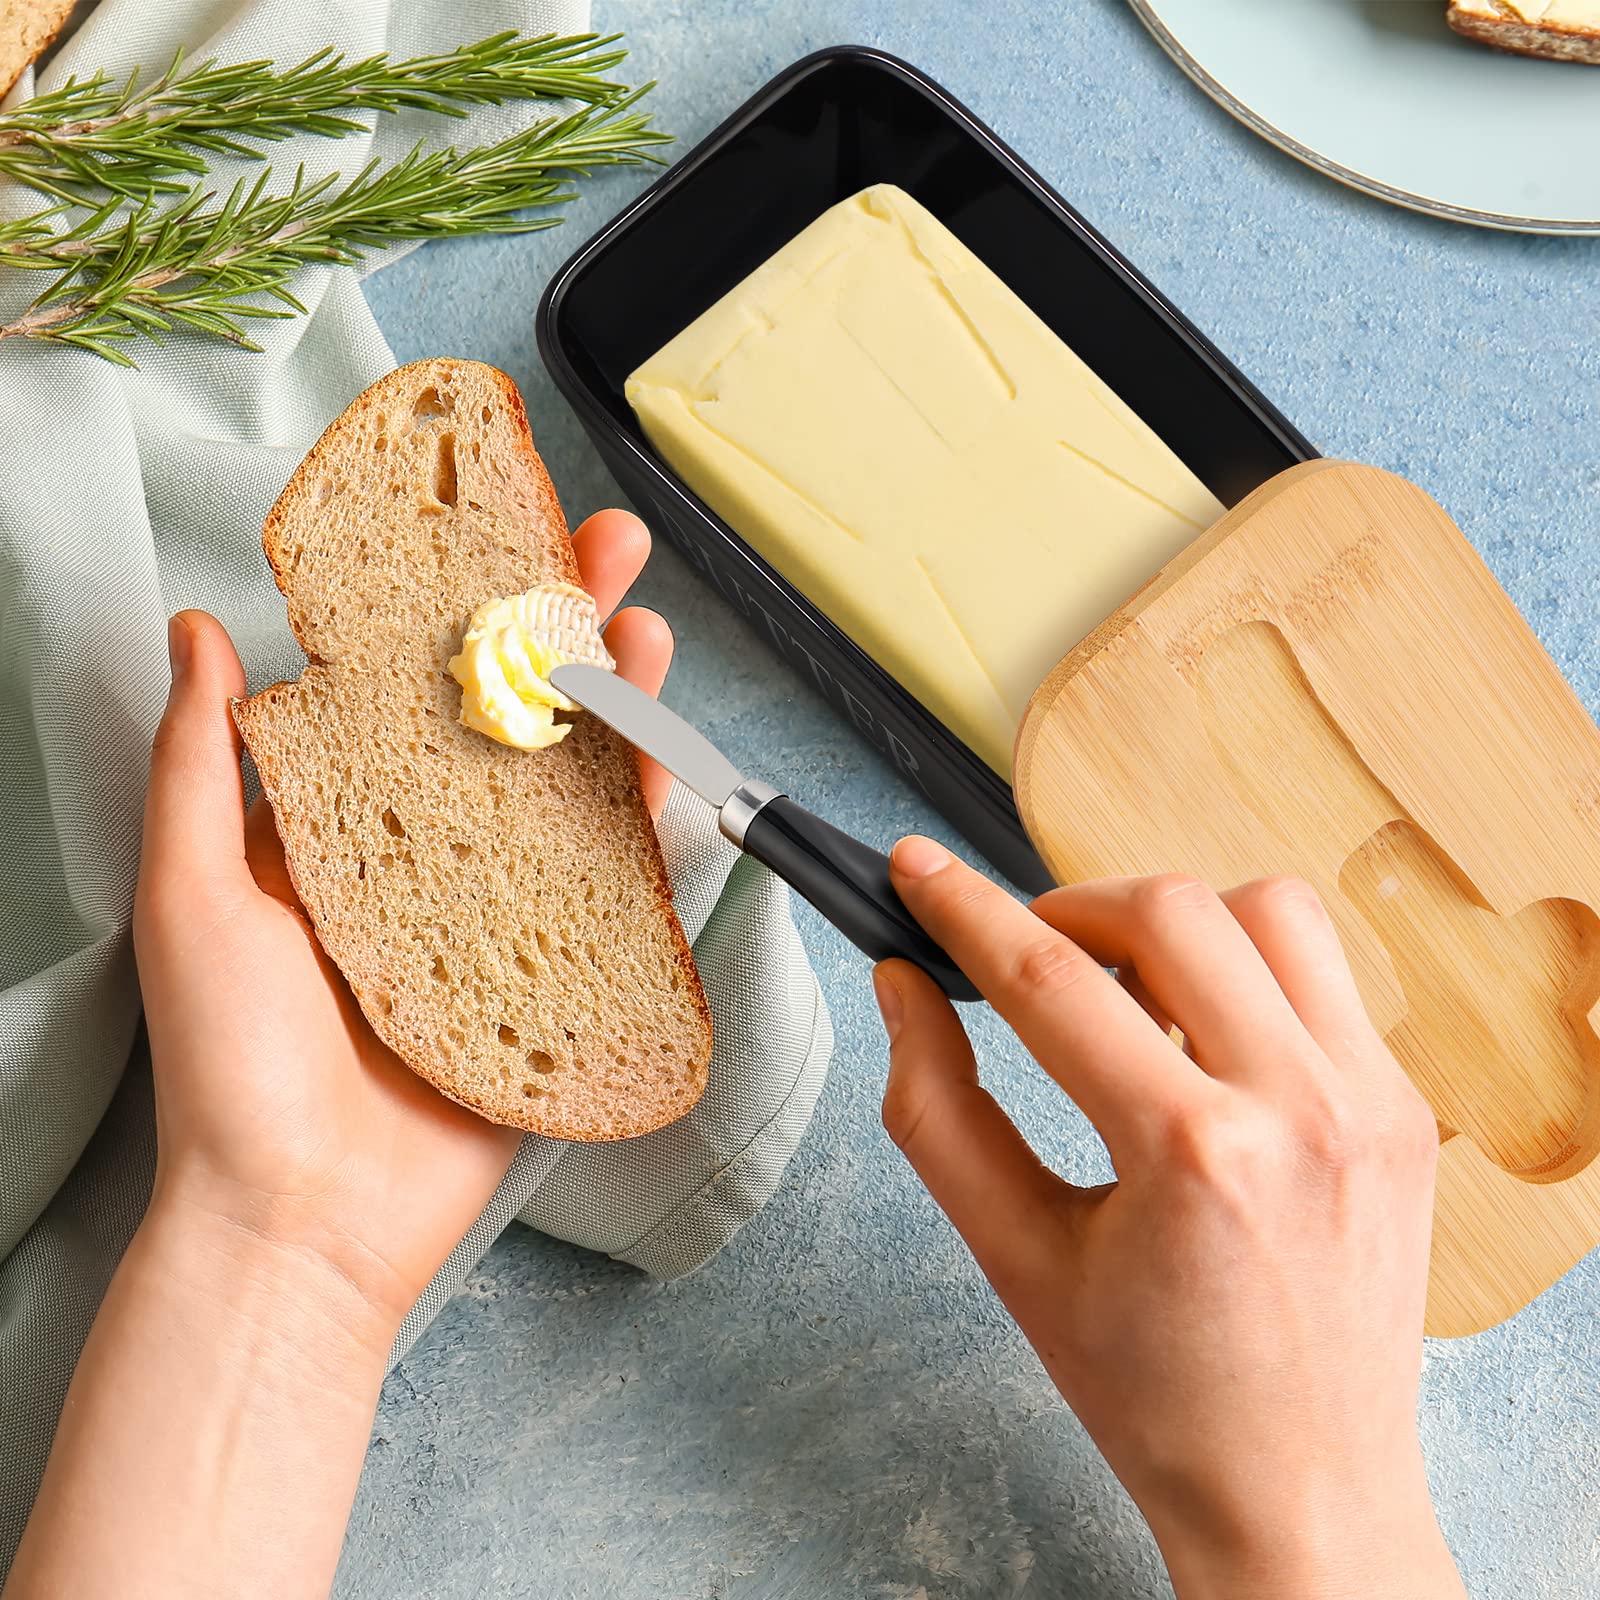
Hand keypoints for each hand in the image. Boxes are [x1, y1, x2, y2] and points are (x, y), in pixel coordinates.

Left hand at [133, 509, 674, 1336]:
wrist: (301, 1222)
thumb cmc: (228, 1068)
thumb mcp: (192, 895)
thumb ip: (202, 765)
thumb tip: (199, 634)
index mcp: (339, 823)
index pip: (408, 684)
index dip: (455, 603)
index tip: (490, 532)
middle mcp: (426, 854)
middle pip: (507, 715)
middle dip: (560, 627)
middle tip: (607, 551)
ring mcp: (500, 909)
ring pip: (572, 783)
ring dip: (613, 702)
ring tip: (645, 631)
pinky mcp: (557, 969)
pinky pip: (611, 880)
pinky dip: (644, 814)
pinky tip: (665, 753)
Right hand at [874, 840, 1463, 1599]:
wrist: (1298, 1489)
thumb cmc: (1153, 1394)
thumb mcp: (1013, 1257)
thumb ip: (937, 1109)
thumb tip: (903, 987)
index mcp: (1193, 1157)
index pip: (1050, 980)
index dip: (966, 910)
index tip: (916, 870)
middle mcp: (1302, 1108)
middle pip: (1169, 910)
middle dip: (1071, 907)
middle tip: (1025, 954)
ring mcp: (1372, 1100)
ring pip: (1267, 910)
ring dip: (1174, 923)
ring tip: (1123, 987)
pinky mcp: (1403, 1106)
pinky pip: (1322, 971)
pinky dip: (1245, 969)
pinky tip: (1200, 1032)